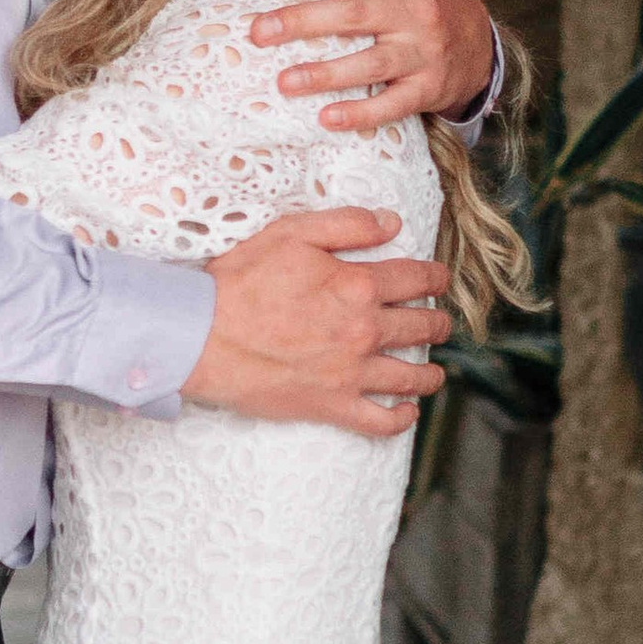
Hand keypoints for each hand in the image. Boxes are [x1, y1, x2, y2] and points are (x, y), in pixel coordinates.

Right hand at [182, 208, 451, 439]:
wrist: (202, 336)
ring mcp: (351, 372)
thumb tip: (391, 223)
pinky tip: (407, 412)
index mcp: (357, 286)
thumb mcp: (291, 233)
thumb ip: (346, 224)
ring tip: (435, 371)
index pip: (414, 279)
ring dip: (430, 373)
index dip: (434, 277)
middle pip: (420, 327)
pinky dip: (400, 418)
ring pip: (410, 376)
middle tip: (440, 322)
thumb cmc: (240, 281)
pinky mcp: (331, 405)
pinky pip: (379, 420)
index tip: (440, 279)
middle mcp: (364, 331)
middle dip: (437, 322)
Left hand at [248, 0, 497, 133]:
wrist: (479, 41)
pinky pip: (392, 104)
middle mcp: (416, 9)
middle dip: (302, 21)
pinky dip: (361, 113)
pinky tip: (327, 118)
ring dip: (325, 73)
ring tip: (284, 82)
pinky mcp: (429, 88)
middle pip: (353, 14)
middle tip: (258, 33)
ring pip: (371, 62)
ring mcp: (425, 51)